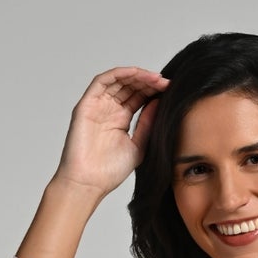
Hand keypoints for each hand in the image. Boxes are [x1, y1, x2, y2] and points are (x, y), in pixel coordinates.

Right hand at [54, 64, 168, 196]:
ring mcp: (97, 105)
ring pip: (118, 80)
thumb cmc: (110, 172)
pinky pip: (102, 81)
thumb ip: (147, 124)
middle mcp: (109, 109)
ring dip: (137, 76)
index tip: (170, 90)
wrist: (88, 183)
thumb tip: (159, 103)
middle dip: (148, 82)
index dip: (153, 91)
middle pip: (130, 86)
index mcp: (121, 119)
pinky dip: (119, 73)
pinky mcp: (87, 104)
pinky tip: (136, 73)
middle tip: (165, 83)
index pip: (138, 97)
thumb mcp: (138, 146)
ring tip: (155, 78)